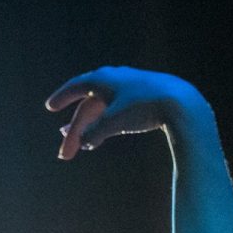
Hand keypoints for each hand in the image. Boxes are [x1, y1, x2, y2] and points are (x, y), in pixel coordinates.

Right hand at [45, 66, 202, 159]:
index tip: (50, 107)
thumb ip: (96, 132)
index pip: (75, 87)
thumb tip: (83, 142)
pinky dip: (107, 125)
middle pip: (88, 108)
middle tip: (65, 153)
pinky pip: (117, 113)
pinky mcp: (142, 99)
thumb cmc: (145, 107)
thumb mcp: (115, 121)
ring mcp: (128, 89)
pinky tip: (105, 137)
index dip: (62, 97)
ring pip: (102, 111)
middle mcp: (113, 80)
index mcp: (102, 79)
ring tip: (82, 145)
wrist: (182, 102)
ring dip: (90, 129)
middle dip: (75, 130)